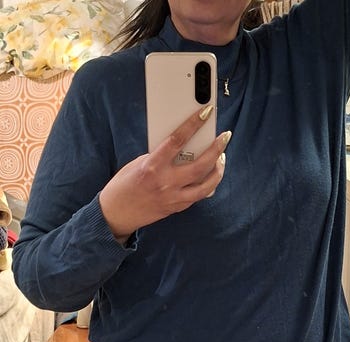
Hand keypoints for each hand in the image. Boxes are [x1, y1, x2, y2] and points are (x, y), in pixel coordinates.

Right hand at [99, 105, 229, 242]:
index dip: (193, 124)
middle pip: (200, 165)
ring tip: (221, 158)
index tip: (206, 113)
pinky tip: (210, 175)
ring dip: (218, 170)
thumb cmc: (124, 184)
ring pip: (206, 185)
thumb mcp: (139, 163)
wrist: (117, 213)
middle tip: (225, 137)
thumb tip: (182, 147)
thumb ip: (161, 156)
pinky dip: (207, 184)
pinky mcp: (177, 208)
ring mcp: (174, 198)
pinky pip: (198, 195)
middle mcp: (166, 183)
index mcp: (153, 166)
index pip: (177, 140)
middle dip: (216, 148)